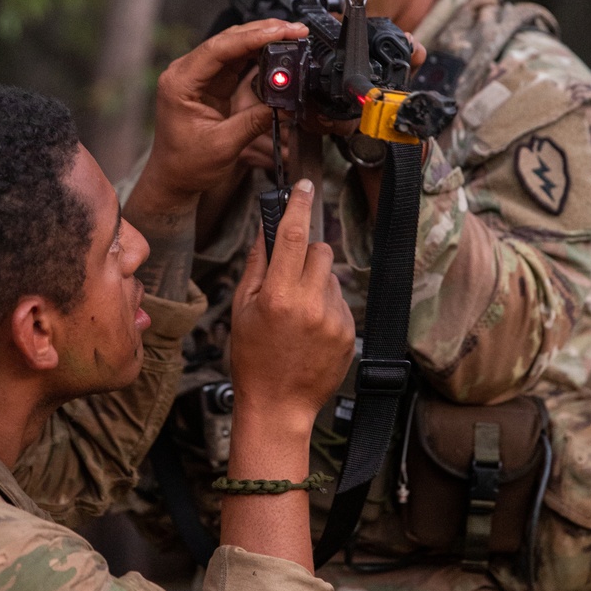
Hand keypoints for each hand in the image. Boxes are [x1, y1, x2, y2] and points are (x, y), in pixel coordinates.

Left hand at [131, 19, 307, 214]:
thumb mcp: (223, 145)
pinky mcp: (212, 83)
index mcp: (180, 83)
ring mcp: (200, 76)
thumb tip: (284, 104)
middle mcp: (186, 73)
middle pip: (228, 40)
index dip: (252, 37)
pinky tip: (278, 50)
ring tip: (292, 36)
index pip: (219, 49)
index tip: (281, 32)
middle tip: (295, 30)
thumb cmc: (185, 165)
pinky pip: (237, 60)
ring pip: (234, 46)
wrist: (173, 179)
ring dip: (263, 39)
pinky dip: (259, 54)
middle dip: (263, 32)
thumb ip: (255, 121)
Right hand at [229, 179, 355, 469]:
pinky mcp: (349, 332)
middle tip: (289, 276)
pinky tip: (310, 330)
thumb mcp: (241, 310)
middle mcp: (310, 303)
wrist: (279, 405)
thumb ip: (257, 267)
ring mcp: (333, 318)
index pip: (292, 236)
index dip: (298, 206)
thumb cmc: (252, 359)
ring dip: (316, 282)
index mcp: (278, 295)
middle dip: (306, 253)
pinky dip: (326, 306)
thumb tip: (265, 233)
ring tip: (297, 313)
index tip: (305, 185)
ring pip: (331, 276)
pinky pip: (340, 301)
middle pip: (320, 250)